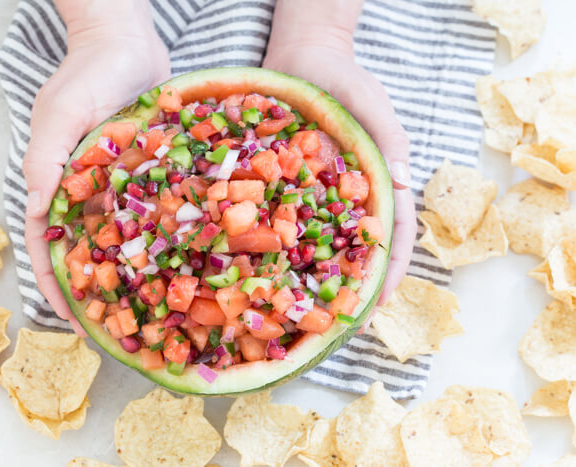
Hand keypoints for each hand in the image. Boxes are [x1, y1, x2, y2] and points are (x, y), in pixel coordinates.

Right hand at [23, 0, 170, 333]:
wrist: (126, 39)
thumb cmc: (87, 71)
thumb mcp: (62, 111)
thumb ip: (48, 158)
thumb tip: (40, 209)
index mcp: (58, 183)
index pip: (49, 246)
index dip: (58, 285)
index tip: (73, 322)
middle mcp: (89, 190)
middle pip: (90, 250)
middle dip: (101, 289)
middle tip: (121, 328)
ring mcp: (121, 183)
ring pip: (126, 236)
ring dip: (136, 270)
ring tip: (157, 306)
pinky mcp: (151, 172)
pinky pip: (159, 208)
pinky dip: (167, 233)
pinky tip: (186, 257)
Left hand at [263, 0, 415, 306]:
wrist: (302, 57)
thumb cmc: (346, 80)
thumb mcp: (372, 103)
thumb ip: (387, 137)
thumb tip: (399, 181)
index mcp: (376, 186)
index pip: (391, 237)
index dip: (387, 273)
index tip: (377, 304)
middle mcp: (346, 199)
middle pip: (352, 253)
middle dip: (347, 290)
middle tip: (332, 329)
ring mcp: (313, 196)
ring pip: (315, 245)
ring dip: (309, 280)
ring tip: (295, 316)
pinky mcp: (283, 187)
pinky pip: (277, 219)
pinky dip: (273, 247)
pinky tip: (256, 272)